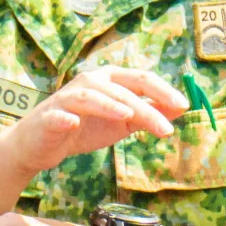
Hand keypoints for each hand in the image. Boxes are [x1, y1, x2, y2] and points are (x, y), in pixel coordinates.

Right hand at [0, 67, 183, 205]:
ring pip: (92, 96)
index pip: (141, 79)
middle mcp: (90, 82)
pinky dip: (65, 117)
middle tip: (166, 128)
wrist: (40, 145)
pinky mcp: (48, 116)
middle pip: (121, 88)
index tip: (184, 106)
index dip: (163, 91)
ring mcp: (67, 98)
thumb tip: (180, 108)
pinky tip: (73, 123)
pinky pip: (58, 114)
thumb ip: (148, 114)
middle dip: (146, 107)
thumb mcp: (122, 123)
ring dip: (110, 105)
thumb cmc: (83, 130)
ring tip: (128, 117)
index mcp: (110, 80)